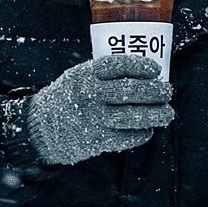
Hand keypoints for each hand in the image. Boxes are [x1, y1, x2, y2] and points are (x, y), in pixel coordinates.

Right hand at [26, 54, 173, 165]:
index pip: (119, 65)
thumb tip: (147, 77)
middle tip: (168, 92)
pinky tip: (148, 130)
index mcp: (85, 74)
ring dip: (155, 115)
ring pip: (131, 116)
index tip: (156, 70)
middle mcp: (89, 95)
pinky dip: (141, 134)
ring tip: (168, 113)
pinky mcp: (95, 141)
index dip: (141, 66)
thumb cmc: (68, 97)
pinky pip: (125, 138)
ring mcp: (92, 119)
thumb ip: (105, 75)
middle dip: (154, 91)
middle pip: (129, 91)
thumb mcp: (79, 77)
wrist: (40, 128)